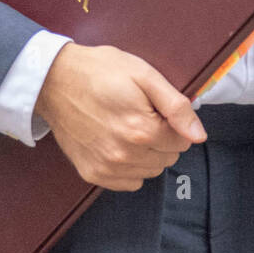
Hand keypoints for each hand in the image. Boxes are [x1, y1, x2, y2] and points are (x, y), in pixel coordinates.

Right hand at [35, 43, 206, 191]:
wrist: (54, 80)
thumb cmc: (100, 71)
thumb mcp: (144, 74)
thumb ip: (175, 106)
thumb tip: (199, 135)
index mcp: (142, 130)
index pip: (182, 140)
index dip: (173, 121)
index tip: (155, 107)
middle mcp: (125, 155)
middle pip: (168, 157)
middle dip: (162, 137)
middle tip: (141, 113)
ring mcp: (107, 168)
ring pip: (150, 171)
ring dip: (147, 152)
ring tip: (127, 125)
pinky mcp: (92, 174)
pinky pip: (129, 182)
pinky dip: (130, 166)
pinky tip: (118, 142)